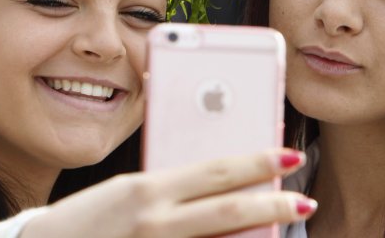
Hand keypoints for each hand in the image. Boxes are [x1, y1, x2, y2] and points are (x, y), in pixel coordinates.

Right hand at [20, 148, 316, 237]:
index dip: (255, 162)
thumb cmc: (81, 223)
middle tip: (303, 200)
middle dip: (273, 204)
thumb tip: (213, 185)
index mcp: (145, 190)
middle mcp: (153, 223)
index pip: (213, 171)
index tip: (286, 155)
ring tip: (283, 225)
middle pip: (227, 210)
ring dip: (256, 237)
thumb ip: (167, 189)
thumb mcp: (124, 193)